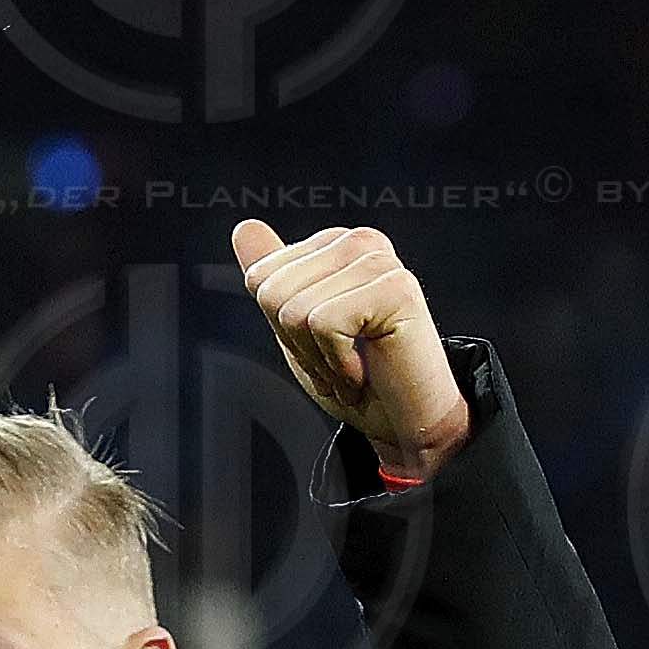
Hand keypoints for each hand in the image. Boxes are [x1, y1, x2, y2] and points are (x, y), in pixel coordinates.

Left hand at [233, 221, 470, 473]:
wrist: (404, 423)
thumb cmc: (356, 377)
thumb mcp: (298, 327)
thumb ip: (272, 276)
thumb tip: (244, 226)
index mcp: (336, 244)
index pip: (260, 279)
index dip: (280, 327)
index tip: (320, 345)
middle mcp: (360, 241)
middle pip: (272, 293)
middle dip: (297, 345)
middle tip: (338, 361)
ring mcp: (381, 261)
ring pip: (295, 312)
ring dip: (319, 359)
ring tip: (354, 368)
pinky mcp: (396, 287)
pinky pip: (324, 325)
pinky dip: (338, 363)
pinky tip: (366, 372)